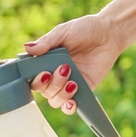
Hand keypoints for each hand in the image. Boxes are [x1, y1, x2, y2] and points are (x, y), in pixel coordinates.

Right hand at [27, 0, 135, 114]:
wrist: (108, 33)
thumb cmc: (84, 29)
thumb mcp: (63, 32)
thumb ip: (46, 42)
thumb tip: (27, 48)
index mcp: (45, 62)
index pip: (32, 78)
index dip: (34, 80)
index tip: (44, 73)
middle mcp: (54, 75)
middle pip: (43, 91)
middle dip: (51, 84)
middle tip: (64, 69)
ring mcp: (67, 84)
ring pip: (54, 100)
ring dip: (61, 93)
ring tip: (73, 80)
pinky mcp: (82, 89)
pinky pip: (70, 106)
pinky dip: (68, 107)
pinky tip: (72, 101)